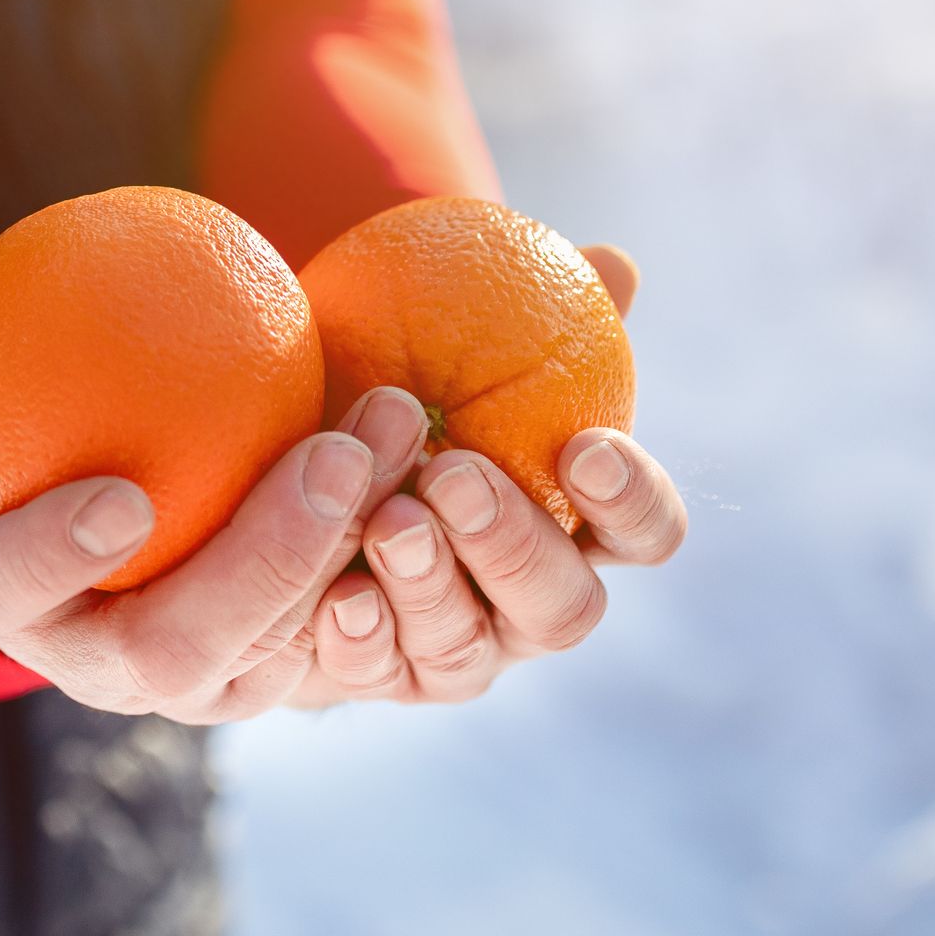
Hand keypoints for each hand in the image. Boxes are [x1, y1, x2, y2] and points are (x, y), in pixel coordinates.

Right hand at [0, 272, 427, 724]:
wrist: (79, 558)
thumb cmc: (9, 463)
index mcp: (8, 603)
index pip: (14, 589)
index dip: (57, 550)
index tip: (119, 490)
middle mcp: (103, 670)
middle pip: (181, 648)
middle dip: (263, 560)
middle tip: (331, 455)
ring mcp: (200, 684)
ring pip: (285, 640)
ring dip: (352, 534)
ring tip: (394, 421)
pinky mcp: (276, 670)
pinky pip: (341, 620)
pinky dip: (385, 539)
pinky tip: (422, 445)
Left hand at [291, 243, 685, 705]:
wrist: (290, 456)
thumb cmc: (396, 386)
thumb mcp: (444, 337)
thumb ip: (531, 309)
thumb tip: (612, 261)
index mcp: (579, 529)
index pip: (644, 532)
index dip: (630, 501)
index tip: (583, 444)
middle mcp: (530, 605)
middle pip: (562, 607)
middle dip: (512, 544)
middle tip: (453, 477)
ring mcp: (456, 652)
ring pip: (465, 645)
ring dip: (428, 582)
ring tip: (385, 520)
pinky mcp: (376, 674)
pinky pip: (373, 670)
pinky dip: (361, 634)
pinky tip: (333, 593)